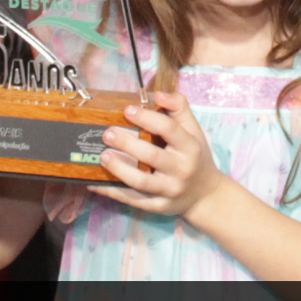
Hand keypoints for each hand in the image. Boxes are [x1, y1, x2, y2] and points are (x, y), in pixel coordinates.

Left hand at [90, 91, 222, 219]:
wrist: (205, 195)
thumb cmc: (195, 157)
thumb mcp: (194, 131)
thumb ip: (178, 108)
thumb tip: (158, 94)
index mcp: (190, 147)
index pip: (169, 129)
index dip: (147, 118)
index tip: (127, 110)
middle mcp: (181, 170)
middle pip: (152, 156)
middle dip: (127, 144)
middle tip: (107, 133)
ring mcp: (170, 191)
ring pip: (141, 182)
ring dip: (119, 169)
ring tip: (102, 156)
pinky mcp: (158, 206)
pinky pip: (132, 200)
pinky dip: (112, 191)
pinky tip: (95, 182)